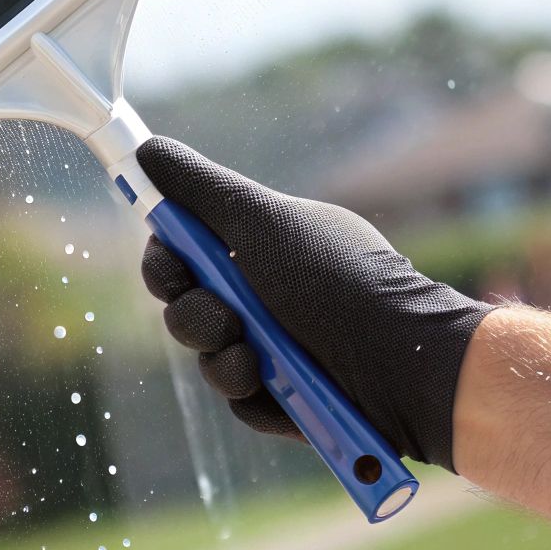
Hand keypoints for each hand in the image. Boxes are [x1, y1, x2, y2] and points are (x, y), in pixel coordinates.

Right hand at [136, 137, 492, 470]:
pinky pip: (239, 399)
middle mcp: (267, 293)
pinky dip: (251, 391)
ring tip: (255, 355)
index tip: (171, 265)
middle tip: (222, 315)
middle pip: (187, 304)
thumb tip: (148, 149)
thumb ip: (203, 189)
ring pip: (207, 355)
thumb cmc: (338, 281)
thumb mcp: (265, 221)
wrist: (402, 361)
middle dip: (192, 313)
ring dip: (221, 355)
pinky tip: (277, 385)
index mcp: (263, 246)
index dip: (168, 258)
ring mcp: (277, 347)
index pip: (188, 248)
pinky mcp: (286, 399)